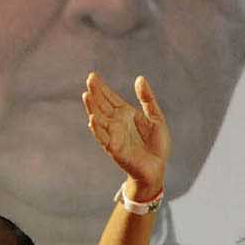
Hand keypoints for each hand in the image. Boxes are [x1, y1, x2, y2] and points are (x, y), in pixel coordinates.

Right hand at [83, 73, 168, 198]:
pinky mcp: (115, 149)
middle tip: (89, 79)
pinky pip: (104, 138)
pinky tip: (92, 119)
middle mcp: (116, 123)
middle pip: (102, 105)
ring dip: (92, 108)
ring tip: (86, 95)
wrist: (157, 168)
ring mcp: (114, 136)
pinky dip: (97, 129)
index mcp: (125, 114)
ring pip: (100, 120)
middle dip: (95, 93)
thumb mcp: (155, 117)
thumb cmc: (156, 145)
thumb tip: (140, 78)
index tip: (93, 75)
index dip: (102, 87)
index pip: (110, 98)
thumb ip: (147, 99)